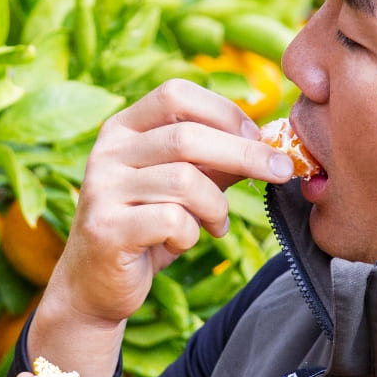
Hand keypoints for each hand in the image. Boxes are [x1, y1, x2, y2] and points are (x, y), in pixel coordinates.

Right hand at [28, 79, 294, 376]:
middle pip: (187, 137)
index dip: (223, 110)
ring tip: (217, 223)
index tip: (257, 135)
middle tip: (281, 171)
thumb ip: (214, 160)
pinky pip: (172, 221)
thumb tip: (270, 144)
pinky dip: (192, 233)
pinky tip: (184, 241)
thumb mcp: (180, 185)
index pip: (175, 94)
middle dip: (244, 153)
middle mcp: (107, 152)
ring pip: (184, 181)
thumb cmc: (146, 226)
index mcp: (123, 129)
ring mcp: (102, 189)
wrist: (95, 282)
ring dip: (216, 206)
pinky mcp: (107, 229)